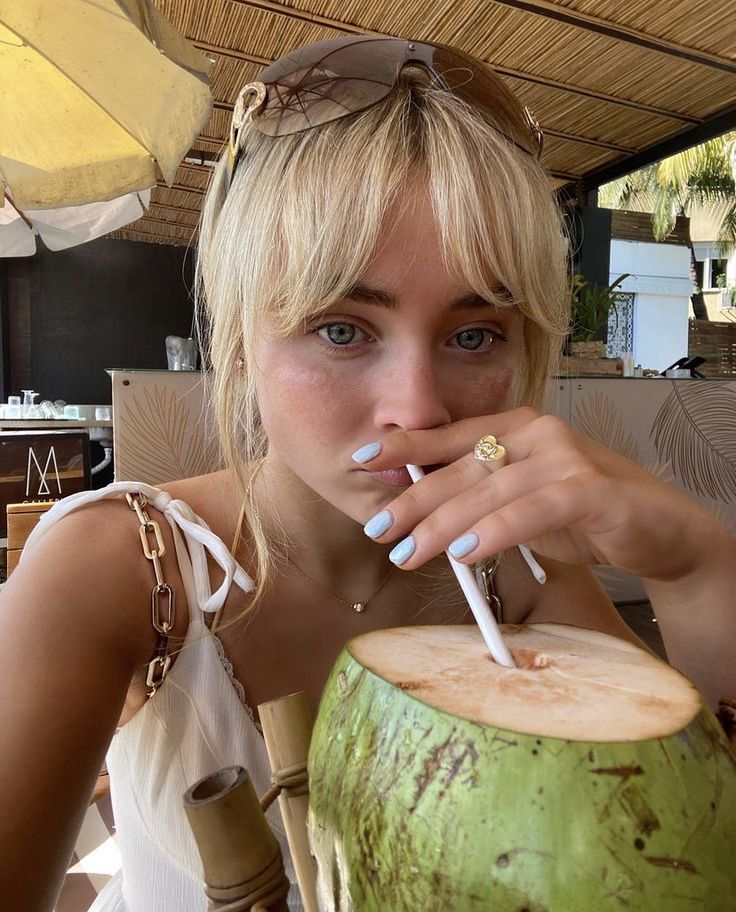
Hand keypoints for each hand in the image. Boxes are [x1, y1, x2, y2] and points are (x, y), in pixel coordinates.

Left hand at [356, 408, 719, 581]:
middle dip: (413, 501)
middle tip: (378, 530)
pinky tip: (464, 554)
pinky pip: (530, 511)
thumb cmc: (583, 514)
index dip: (405, 446)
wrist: (659, 528)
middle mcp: (537, 433)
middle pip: (460, 468)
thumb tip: (420, 517)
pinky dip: (493, 532)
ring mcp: (564, 457)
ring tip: (407, 552)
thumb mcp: (522, 500)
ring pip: (487, 491)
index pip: (449, 436)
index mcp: (516, 428)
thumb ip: (481, 498)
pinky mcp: (589, 489)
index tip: (361, 458)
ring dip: (441, 525)